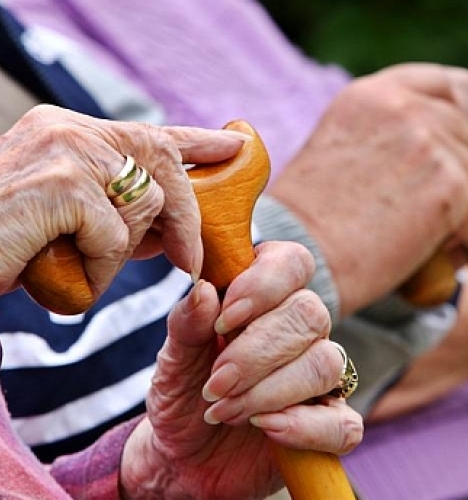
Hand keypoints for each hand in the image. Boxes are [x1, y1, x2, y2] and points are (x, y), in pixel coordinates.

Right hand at [0, 104, 244, 297]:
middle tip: (190, 257)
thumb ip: (117, 212)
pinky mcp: (62, 186)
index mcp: (71, 132)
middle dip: (185, 216)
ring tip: (74, 264)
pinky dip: (99, 268)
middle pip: (163, 166)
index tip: (236, 143)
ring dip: (119, 254)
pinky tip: (63, 270)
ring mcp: (66, 153)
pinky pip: (116, 237)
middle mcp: (70, 131)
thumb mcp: (70, 219)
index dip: (199, 142)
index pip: (150, 132)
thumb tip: (173, 229)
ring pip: (144, 207)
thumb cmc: (6, 241)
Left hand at [120, 241, 362, 499]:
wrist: (182, 458)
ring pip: (326, 364)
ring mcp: (321, 378)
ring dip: (271, 391)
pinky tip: (267, 429)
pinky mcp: (330, 425)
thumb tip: (204, 291)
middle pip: (310, 314)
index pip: (293, 262)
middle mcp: (301, 330)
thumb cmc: (182, 395)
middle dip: (257, 352)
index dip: (265, 284)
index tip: (224, 320)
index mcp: (267, 297)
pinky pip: (344, 423)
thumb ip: (186, 324)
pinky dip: (305, 428)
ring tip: (225, 411)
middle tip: (215, 384)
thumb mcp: (172, 360)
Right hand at [270, 63, 467, 315]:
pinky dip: (457, 232)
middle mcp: (405, 108)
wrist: (302, 257)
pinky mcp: (449, 186)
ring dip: (458, 200)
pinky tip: (416, 243)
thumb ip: (392, 126)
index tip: (450, 151)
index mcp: (376, 93)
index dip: (463, 120)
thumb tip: (444, 130)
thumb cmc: (315, 214)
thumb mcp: (344, 143)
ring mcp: (429, 145)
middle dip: (458, 166)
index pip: (456, 86)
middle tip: (423, 202)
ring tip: (412, 224)